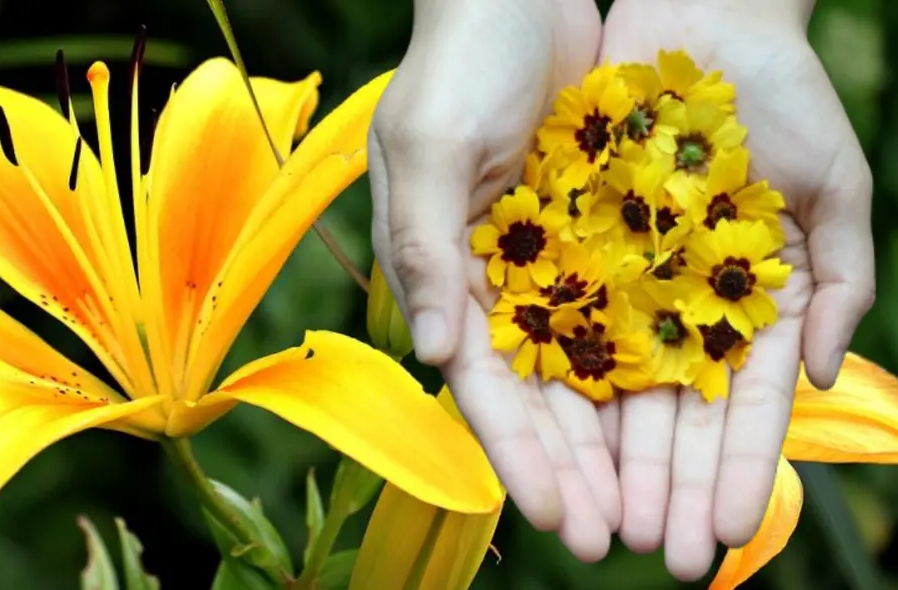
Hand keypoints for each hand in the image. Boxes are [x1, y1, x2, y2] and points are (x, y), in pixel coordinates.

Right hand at [368, 0, 619, 560]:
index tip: (552, 514)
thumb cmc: (458, 65)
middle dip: (572, 468)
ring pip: (587, 370)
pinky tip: (683, 416)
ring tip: (651, 504)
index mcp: (445, 276)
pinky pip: (629, 315)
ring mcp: (552, 266)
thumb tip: (430, 354)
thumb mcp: (426, 148)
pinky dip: (651, 367)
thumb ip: (426, 251)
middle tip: (611, 538)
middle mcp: (497, 285)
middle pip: (537, 395)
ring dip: (616, 439)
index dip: (514, 452)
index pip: (479, 383)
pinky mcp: (599, 241)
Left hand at [599, 0, 874, 578]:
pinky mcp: (566, 252)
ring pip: (609, 390)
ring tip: (603, 526)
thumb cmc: (781, 98)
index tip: (723, 535)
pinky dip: (553, 387)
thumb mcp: (833, 186)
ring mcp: (620, 284)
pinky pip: (555, 328)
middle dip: (664, 486)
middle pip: (669, 415)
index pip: (739, 408)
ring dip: (608, 463)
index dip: (732, 472)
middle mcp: (676, 307)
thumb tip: (810, 377)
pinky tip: (549, 446)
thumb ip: (835, 281)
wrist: (700, 22)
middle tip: (658, 556)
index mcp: (744, 306)